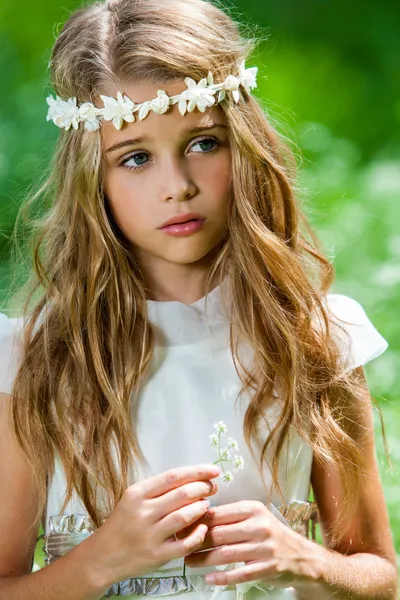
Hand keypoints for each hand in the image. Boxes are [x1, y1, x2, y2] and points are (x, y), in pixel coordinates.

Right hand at [87, 464, 219, 585]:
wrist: (101, 557)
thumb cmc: (121, 525)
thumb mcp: (132, 499)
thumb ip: (157, 490)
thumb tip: (190, 480)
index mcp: (137, 494)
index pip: (173, 476)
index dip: (197, 471)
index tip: (212, 470)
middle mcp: (143, 512)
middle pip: (182, 494)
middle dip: (203, 488)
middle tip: (212, 487)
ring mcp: (150, 534)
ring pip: (185, 516)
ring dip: (201, 508)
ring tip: (206, 504)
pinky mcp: (156, 555)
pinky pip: (185, 544)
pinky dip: (198, 535)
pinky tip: (202, 528)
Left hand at [182, 500, 323, 587]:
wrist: (302, 556)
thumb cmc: (271, 534)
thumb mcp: (254, 518)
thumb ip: (231, 517)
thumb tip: (198, 517)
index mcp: (252, 509)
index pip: (218, 513)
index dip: (197, 521)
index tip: (182, 526)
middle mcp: (259, 526)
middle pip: (220, 534)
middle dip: (197, 542)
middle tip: (181, 546)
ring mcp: (264, 547)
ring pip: (226, 554)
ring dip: (204, 560)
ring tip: (189, 562)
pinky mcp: (268, 567)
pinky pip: (240, 573)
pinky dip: (222, 577)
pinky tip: (209, 578)